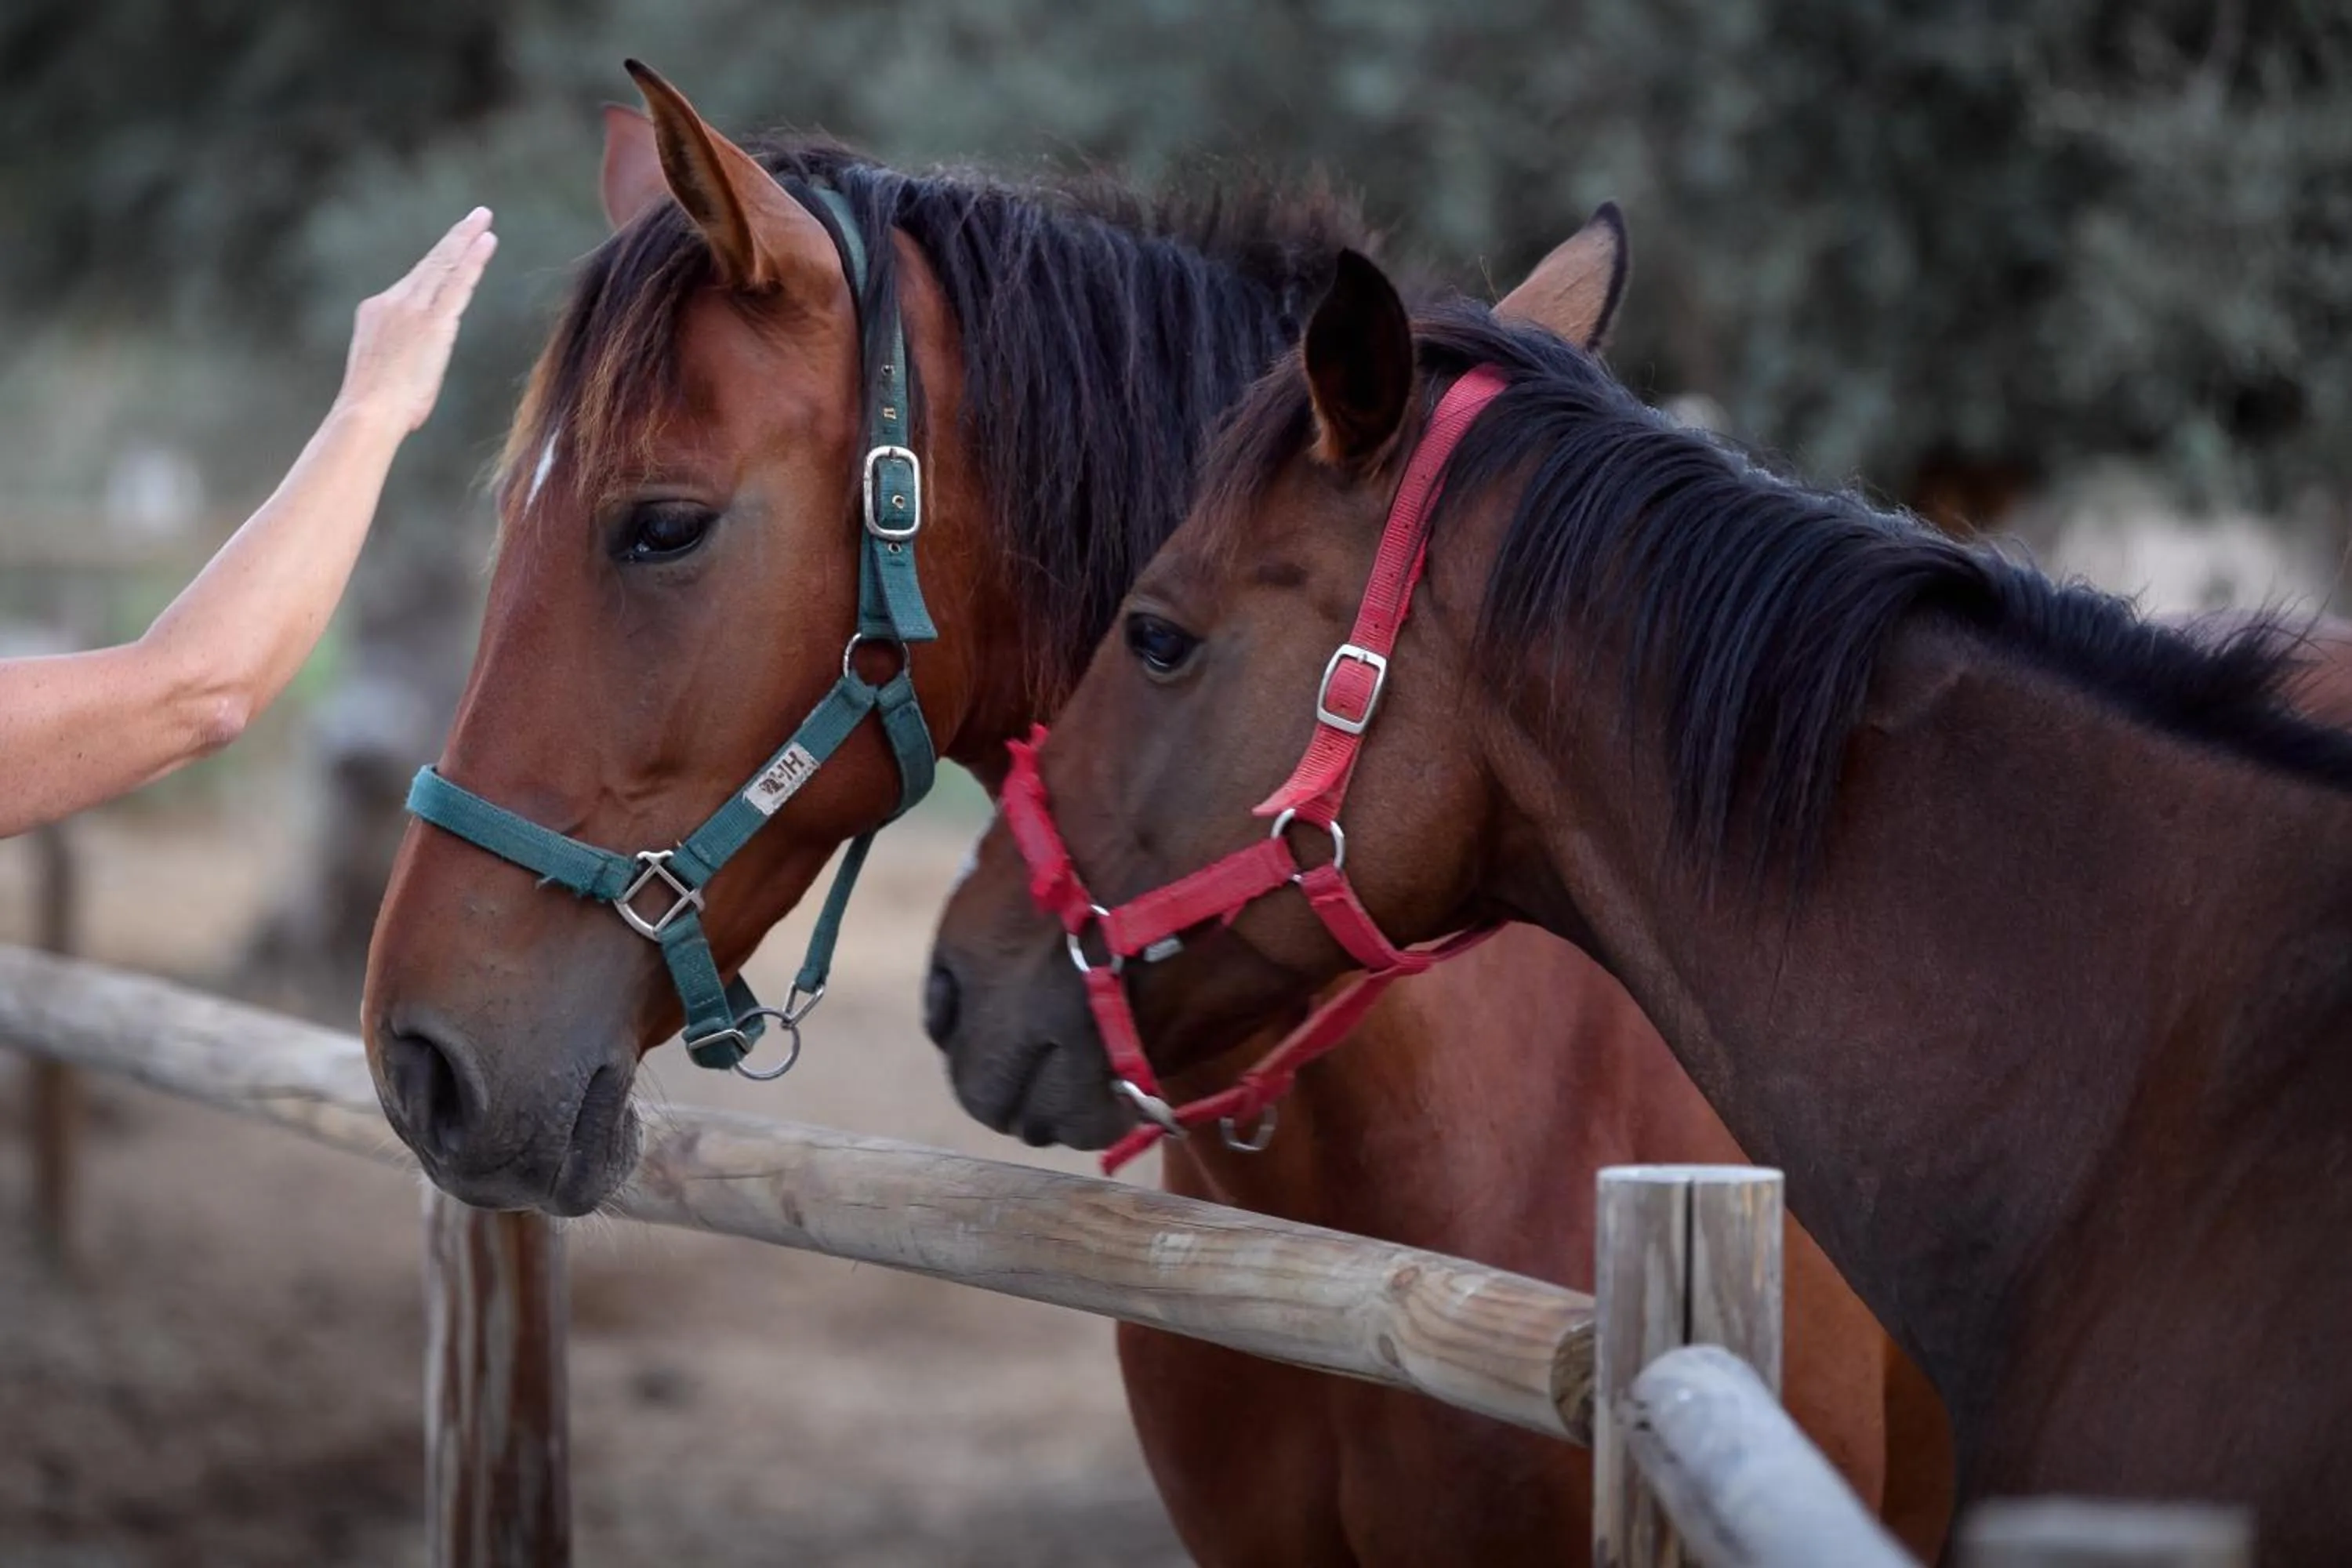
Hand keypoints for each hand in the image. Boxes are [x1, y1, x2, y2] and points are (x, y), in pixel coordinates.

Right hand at [335, 207, 499, 432]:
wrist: (367, 411)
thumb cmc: (376, 409)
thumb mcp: (384, 374)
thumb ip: (402, 360)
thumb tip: (414, 371)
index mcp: (376, 312)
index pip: (415, 284)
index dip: (437, 265)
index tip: (453, 249)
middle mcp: (392, 302)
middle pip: (430, 264)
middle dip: (455, 239)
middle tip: (476, 216)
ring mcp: (412, 308)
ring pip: (445, 266)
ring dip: (466, 240)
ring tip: (484, 219)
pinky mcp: (433, 320)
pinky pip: (458, 283)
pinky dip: (473, 260)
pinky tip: (487, 242)